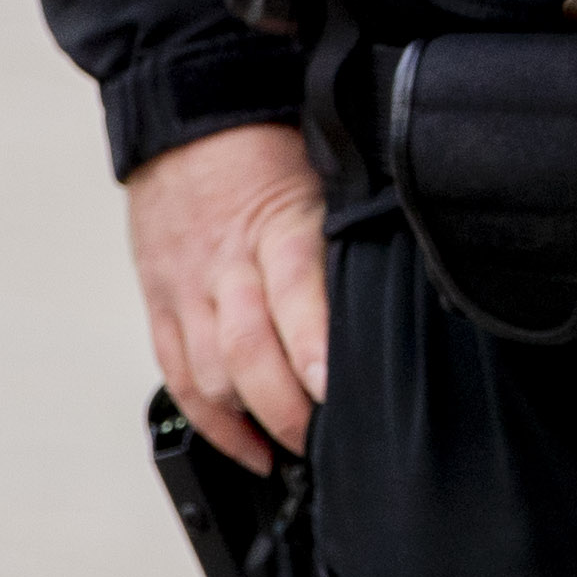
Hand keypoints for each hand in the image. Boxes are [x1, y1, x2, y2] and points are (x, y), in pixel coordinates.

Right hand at [127, 121, 330, 470]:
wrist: (184, 126)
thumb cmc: (269, 148)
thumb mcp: (325, 176)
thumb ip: (354, 229)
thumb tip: (415, 274)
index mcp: (275, 227)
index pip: (292, 292)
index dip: (311, 345)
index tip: (332, 386)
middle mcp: (224, 267)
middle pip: (247, 351)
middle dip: (286, 407)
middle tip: (327, 438)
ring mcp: (186, 292)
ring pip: (210, 373)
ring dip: (250, 422)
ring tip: (295, 451)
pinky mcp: (161, 307)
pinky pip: (178, 375)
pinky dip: (210, 421)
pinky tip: (246, 447)